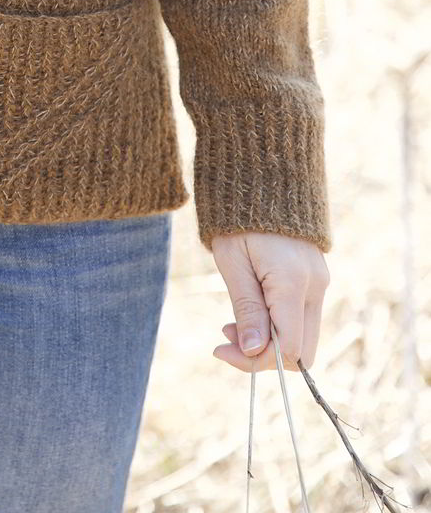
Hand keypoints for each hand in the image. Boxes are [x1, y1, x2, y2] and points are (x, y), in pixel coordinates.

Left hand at [209, 231, 329, 372]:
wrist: (263, 180)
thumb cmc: (238, 220)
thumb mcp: (232, 263)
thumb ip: (246, 308)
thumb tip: (254, 351)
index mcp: (293, 281)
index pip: (288, 348)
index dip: (256, 360)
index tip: (221, 349)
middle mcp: (315, 286)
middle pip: (302, 350)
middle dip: (264, 356)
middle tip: (226, 338)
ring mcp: (319, 283)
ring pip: (303, 337)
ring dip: (270, 342)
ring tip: (232, 324)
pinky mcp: (316, 280)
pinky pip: (302, 318)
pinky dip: (279, 326)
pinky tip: (252, 311)